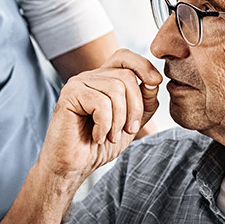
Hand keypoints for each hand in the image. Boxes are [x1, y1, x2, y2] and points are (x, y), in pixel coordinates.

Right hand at [39, 49, 161, 180]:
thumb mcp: (131, 123)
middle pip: (126, 75)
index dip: (143, 65)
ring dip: (119, 120)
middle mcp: (90, 77)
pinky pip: (101, 103)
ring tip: (111, 137)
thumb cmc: (100, 146)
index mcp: (104, 79)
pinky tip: (97, 136)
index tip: (155, 83)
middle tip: (128, 130)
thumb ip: (145, 103)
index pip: (124, 57)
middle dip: (135, 107)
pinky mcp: (70, 94)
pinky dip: (104, 125)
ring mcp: (78, 83)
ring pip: (116, 89)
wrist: (74, 166)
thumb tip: (153, 81)